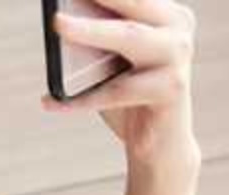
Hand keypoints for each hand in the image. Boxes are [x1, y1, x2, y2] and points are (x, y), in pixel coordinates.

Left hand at [42, 1, 200, 169]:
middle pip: (134, 3)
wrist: (158, 147)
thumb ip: (96, 42)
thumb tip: (61, 22)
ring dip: (90, 30)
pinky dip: (80, 99)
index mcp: (166, 15)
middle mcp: (177, 28)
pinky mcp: (171, 89)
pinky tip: (51, 101)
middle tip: (64, 2)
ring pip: (128, 37)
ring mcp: (177, 57)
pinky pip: (116, 91)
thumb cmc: (130, 101)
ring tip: (58, 25)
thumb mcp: (112, 65)